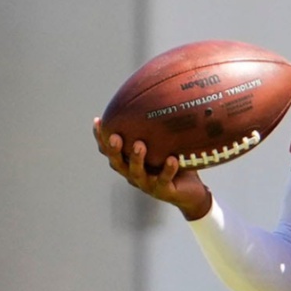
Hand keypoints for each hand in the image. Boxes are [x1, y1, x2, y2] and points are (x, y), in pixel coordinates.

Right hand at [92, 117, 211, 219]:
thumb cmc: (174, 164)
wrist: (191, 192)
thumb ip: (156, 130)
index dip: (101, 138)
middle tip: (114, 137)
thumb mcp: (163, 146)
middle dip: (113, 150)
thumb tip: (157, 98)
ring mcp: (148, 184)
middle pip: (118, 163)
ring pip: (137, 173)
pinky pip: (164, 179)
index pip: (110, 151)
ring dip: (137, 159)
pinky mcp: (164, 191)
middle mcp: (134, 174)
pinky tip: (172, 159)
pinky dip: (167, 170)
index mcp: (130, 163)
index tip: (99, 121)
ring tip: (139, 145)